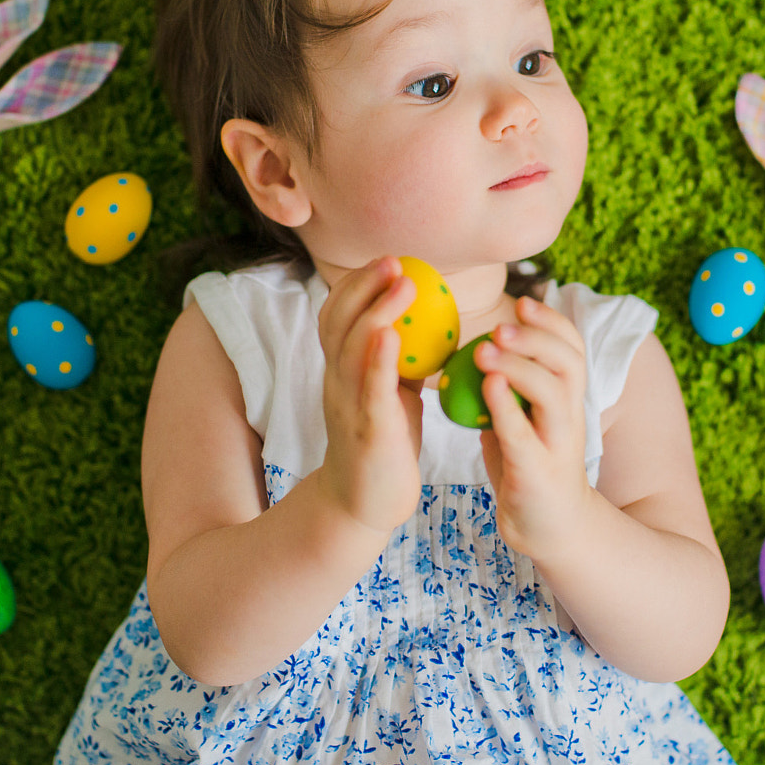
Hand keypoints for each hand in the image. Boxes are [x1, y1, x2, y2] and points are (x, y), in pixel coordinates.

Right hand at [313, 257, 425, 536]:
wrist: (364, 504)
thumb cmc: (384, 442)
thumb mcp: (390, 390)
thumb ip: (399, 358)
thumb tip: (428, 318)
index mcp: (340, 369)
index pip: (336, 315)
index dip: (357, 284)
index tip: (388, 261)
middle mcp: (336, 381)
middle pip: (338, 321)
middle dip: (364, 285)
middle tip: (395, 261)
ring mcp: (347, 405)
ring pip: (350, 348)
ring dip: (376, 311)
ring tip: (403, 284)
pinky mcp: (366, 430)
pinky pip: (369, 389)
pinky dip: (378, 359)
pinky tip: (392, 336)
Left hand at [474, 295, 590, 560]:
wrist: (547, 526)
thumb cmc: (528, 464)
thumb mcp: (520, 416)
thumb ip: (507, 385)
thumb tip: (476, 346)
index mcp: (566, 398)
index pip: (572, 348)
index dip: (551, 323)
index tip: (522, 304)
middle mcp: (569, 415)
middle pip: (569, 362)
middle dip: (537, 338)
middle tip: (500, 325)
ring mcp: (557, 444)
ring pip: (553, 393)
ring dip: (520, 367)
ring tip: (485, 350)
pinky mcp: (538, 471)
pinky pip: (524, 435)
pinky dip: (506, 409)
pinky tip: (487, 389)